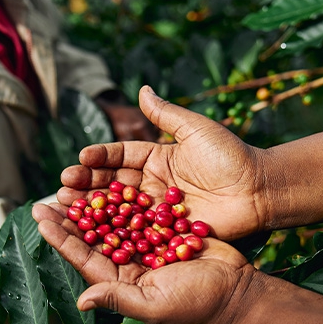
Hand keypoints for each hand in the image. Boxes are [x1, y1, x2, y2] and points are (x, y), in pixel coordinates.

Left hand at [32, 203, 254, 323]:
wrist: (238, 290)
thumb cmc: (197, 304)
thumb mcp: (154, 306)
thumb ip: (118, 299)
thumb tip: (82, 301)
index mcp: (121, 283)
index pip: (84, 258)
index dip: (61, 238)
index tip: (41, 217)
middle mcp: (129, 265)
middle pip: (93, 238)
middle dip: (70, 218)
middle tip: (49, 196)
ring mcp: (146, 248)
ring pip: (113, 222)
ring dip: (93, 204)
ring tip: (73, 184)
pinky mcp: (164, 233)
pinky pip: (139, 213)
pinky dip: (123, 198)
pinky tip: (108, 180)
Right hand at [64, 85, 271, 241]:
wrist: (259, 190)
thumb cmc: (231, 156)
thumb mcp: (196, 130)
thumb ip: (166, 114)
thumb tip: (142, 89)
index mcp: (158, 158)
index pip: (121, 157)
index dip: (100, 158)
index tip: (80, 158)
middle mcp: (153, 185)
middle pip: (113, 185)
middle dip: (86, 185)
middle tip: (63, 187)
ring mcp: (157, 211)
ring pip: (119, 210)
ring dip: (92, 210)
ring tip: (67, 207)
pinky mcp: (165, 233)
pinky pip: (137, 232)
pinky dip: (115, 233)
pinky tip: (92, 234)